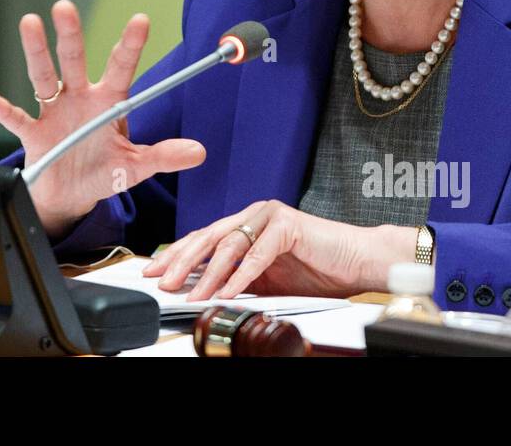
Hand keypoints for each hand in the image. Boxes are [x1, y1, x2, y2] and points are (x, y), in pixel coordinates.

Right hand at [0, 0, 205, 238]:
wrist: (72, 194)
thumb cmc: (104, 171)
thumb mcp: (135, 165)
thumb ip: (163, 156)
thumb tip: (198, 152)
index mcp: (109, 102)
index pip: (121, 67)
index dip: (130, 45)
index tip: (140, 19)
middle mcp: (80, 98)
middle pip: (75, 61)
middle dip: (70, 35)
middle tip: (65, 7)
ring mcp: (54, 112)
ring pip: (43, 77)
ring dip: (36, 52)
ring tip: (28, 23)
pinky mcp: (34, 133)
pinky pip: (17, 118)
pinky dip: (3, 109)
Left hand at [141, 200, 417, 299]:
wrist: (356, 262)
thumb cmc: (315, 271)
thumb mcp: (265, 280)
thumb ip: (235, 280)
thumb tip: (197, 294)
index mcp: (245, 225)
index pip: (202, 239)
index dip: (175, 255)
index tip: (153, 272)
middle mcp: (253, 215)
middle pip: (208, 237)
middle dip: (180, 261)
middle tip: (162, 281)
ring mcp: (269, 216)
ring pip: (229, 245)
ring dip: (208, 274)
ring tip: (192, 294)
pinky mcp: (288, 224)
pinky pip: (257, 253)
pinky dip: (240, 275)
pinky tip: (227, 291)